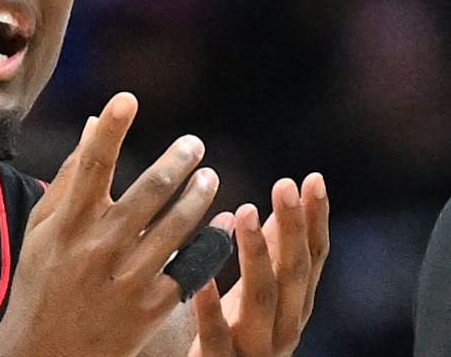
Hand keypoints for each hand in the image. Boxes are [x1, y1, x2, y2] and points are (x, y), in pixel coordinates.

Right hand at [0, 93, 221, 356]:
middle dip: (177, 161)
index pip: (90, 166)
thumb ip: (69, 178)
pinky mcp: (150, 308)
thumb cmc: (40, 282)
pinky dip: (210, 243)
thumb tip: (95, 124)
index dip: (110, 130)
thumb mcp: (42, 231)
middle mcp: (97, 248)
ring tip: (210, 178)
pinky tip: (221, 224)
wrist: (45, 354)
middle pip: (148, 192)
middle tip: (194, 143)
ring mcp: (126, 280)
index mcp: (66, 225)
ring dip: (200, 196)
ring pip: (177, 227)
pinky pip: (191, 267)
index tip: (127, 99)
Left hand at [188, 174, 329, 356]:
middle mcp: (283, 327)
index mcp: (292, 305)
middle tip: (285, 184)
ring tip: (246, 211)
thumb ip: (268, 255)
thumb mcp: (253, 292)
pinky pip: (216, 336)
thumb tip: (281, 206)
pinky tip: (203, 279)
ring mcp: (255, 349)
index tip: (312, 178)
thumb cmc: (232, 337)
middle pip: (293, 273)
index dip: (315, 219)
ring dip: (256, 254)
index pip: (312, 257)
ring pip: (262, 299)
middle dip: (292, 227)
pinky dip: (211, 307)